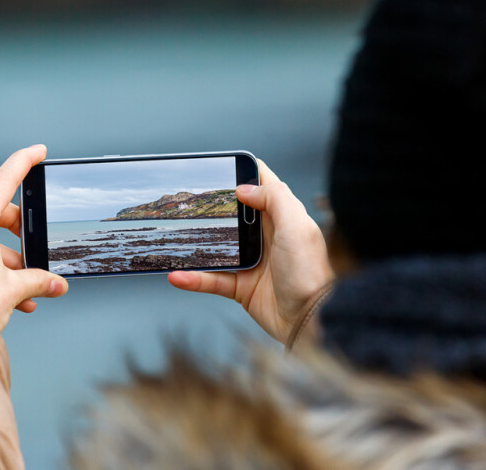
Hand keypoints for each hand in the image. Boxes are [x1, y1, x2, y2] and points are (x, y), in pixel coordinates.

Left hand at [0, 145, 67, 331]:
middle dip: (18, 230)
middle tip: (34, 245)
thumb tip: (56, 285)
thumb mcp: (14, 288)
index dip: (23, 162)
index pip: (3, 180)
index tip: (37, 151)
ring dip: (7, 259)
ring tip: (25, 288)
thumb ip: (39, 280)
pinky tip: (6, 296)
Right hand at [168, 160, 332, 343]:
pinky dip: (194, 279)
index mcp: (283, 218)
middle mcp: (268, 238)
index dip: (244, 174)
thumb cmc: (309, 272)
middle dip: (212, 207)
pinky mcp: (243, 288)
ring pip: (218, 247)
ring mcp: (253, 263)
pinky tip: (177, 276)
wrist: (311, 320)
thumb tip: (245, 188)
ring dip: (196, 244)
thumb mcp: (296, 226)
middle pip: (235, 215)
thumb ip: (275, 199)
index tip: (220, 166)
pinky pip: (213, 280)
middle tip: (186, 199)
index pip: (263, 188)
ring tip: (174, 235)